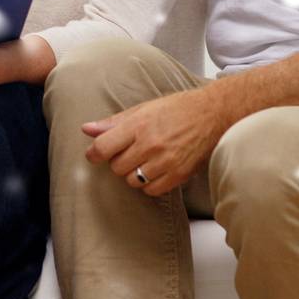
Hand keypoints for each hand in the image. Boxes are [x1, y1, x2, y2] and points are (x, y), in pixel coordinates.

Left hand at [83, 87, 229, 197]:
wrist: (212, 114)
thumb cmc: (176, 108)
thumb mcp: (142, 109)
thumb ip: (113, 122)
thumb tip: (86, 129)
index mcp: (139, 125)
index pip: (103, 147)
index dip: (94, 153)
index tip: (94, 155)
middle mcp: (150, 144)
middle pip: (117, 167)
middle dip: (118, 161)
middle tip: (128, 152)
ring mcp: (166, 161)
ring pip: (132, 181)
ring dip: (133, 173)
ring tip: (143, 160)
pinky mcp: (179, 174)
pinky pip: (152, 190)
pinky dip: (149, 184)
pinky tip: (154, 170)